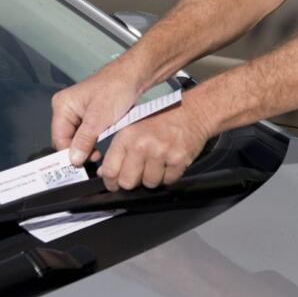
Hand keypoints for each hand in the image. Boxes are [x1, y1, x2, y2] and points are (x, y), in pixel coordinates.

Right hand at [51, 67, 140, 166]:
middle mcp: (66, 109)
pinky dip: (92, 142)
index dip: (69, 153)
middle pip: (66, 140)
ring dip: (86, 148)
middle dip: (78, 151)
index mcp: (63, 105)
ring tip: (99, 154)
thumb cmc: (116, 88)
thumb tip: (73, 159)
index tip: (82, 165)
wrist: (134, 77)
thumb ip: (84, 139)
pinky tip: (100, 146)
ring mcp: (77, 113)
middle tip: (94, 159)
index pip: (59, 138)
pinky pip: (85, 135)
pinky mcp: (88, 117)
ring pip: (76, 139)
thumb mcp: (99, 117)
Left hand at [97, 102, 212, 190]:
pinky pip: (168, 181)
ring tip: (156, 163)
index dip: (111, 182)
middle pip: (128, 182)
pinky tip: (169, 162)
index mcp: (127, 135)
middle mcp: (142, 144)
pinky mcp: (178, 160)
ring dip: (152, 178)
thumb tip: (104, 172)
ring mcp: (161, 153)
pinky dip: (168, 176)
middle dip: (132, 182)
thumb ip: (118, 150)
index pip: (110, 170)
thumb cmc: (162, 118)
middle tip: (138, 174)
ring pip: (149, 184)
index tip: (114, 184)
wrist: (193, 112)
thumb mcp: (134, 127)